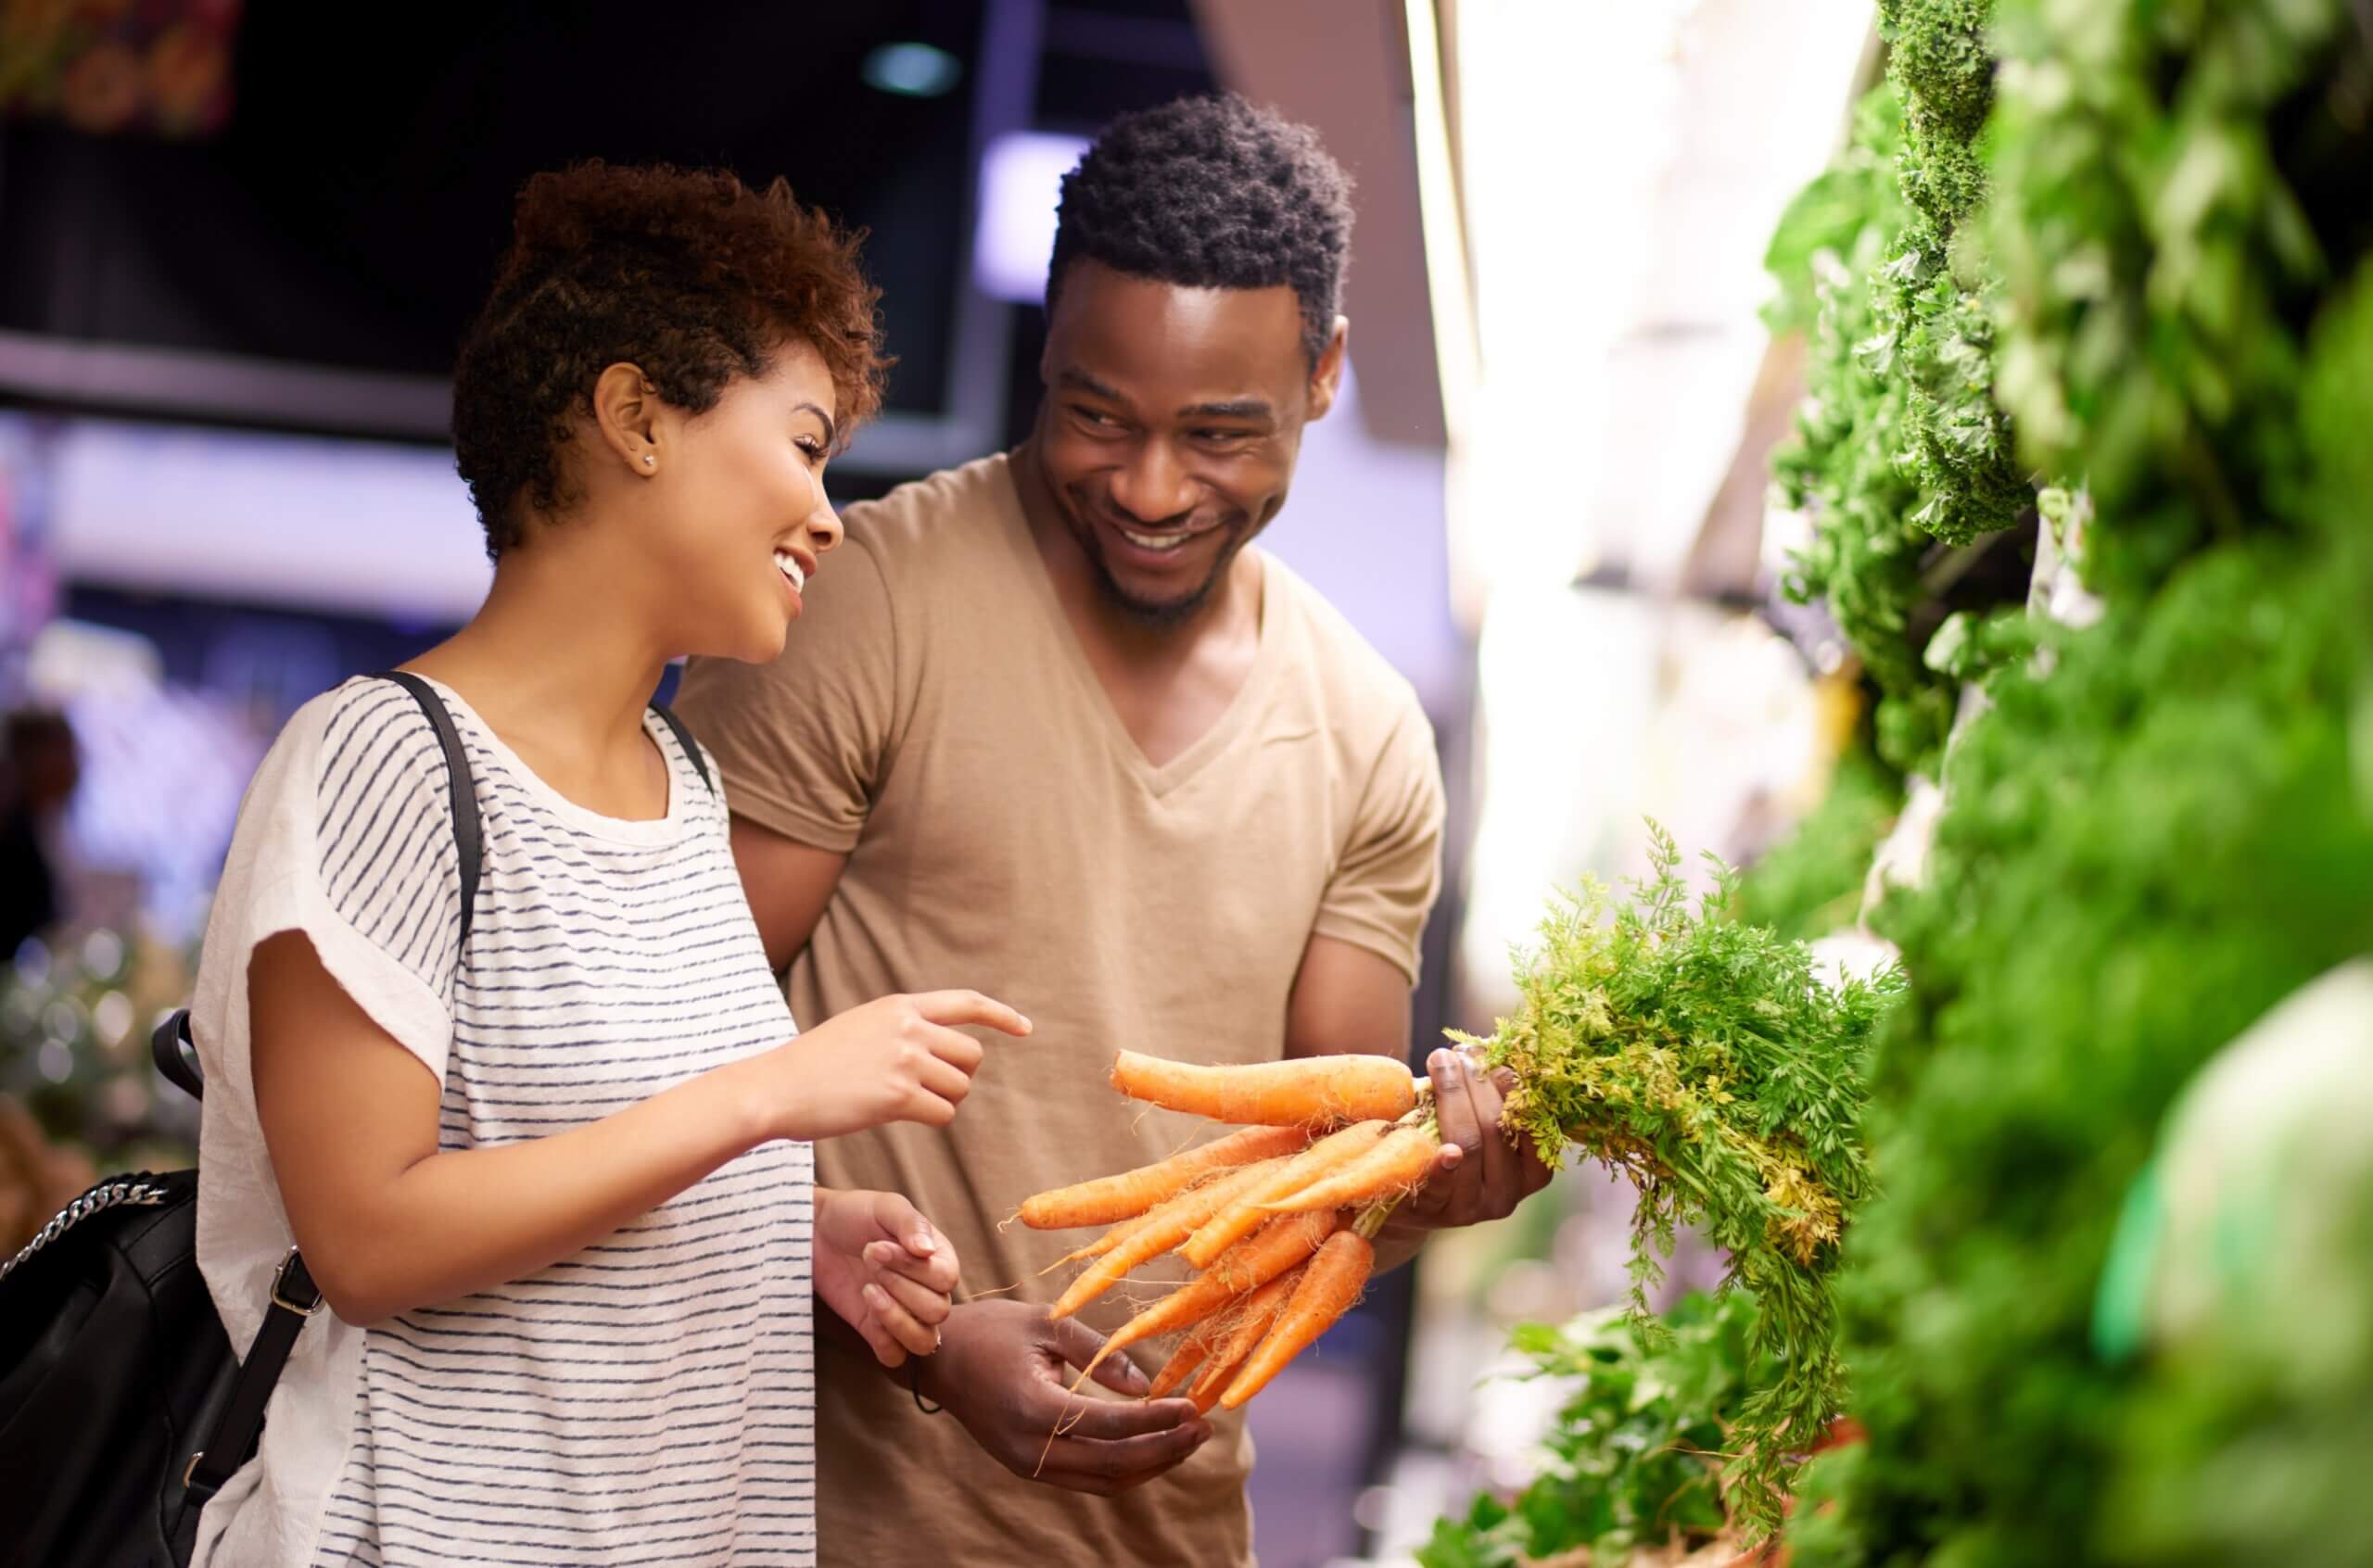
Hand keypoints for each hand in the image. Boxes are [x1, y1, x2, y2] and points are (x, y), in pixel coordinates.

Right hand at [764, 991, 1030, 1140]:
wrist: (777, 1087)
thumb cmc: (815, 1064)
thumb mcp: (861, 1026)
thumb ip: (901, 1028)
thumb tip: (941, 1047)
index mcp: (899, 1006)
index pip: (967, 1003)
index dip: (1001, 1015)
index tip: (1025, 1028)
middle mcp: (908, 1028)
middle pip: (972, 1055)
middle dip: (960, 1077)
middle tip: (929, 1089)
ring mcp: (904, 1061)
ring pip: (960, 1087)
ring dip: (942, 1101)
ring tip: (903, 1102)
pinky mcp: (898, 1096)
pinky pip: (943, 1113)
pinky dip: (931, 1119)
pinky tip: (900, 1116)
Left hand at [814, 1188, 958, 1367]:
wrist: (816, 1231)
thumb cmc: (856, 1214)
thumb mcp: (886, 1208)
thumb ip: (911, 1224)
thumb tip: (926, 1251)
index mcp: (938, 1258)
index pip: (946, 1279)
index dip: (913, 1268)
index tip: (876, 1246)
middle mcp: (928, 1290)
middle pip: (938, 1310)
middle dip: (900, 1287)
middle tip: (868, 1261)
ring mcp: (904, 1313)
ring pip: (924, 1341)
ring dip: (896, 1319)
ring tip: (868, 1291)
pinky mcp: (876, 1331)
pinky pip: (895, 1357)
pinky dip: (883, 1341)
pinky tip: (866, 1310)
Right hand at [915, 1299, 1213, 1495]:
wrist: (939, 1360)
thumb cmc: (993, 1329)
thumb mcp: (1047, 1323)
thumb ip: (1098, 1353)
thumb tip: (1146, 1386)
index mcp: (1032, 1405)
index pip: (1108, 1424)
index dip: (1156, 1420)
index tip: (1193, 1406)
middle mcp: (1029, 1446)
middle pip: (1112, 1463)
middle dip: (1165, 1448)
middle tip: (1204, 1427)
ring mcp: (1027, 1463)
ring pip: (1104, 1480)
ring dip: (1152, 1464)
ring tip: (1190, 1440)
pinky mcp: (1029, 1468)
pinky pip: (1087, 1480)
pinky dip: (1126, 1469)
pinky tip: (1155, 1448)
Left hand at [1399, 1044, 1553, 1229]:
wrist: (1406, 1196)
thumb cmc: (1448, 1145)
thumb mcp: (1477, 1124)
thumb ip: (1490, 1097)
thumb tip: (1486, 1048)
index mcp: (1531, 1171)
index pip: (1532, 1120)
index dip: (1510, 1081)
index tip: (1487, 1052)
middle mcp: (1508, 1192)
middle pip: (1496, 1125)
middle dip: (1476, 1082)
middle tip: (1455, 1055)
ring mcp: (1473, 1206)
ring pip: (1469, 1145)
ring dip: (1452, 1096)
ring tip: (1440, 1065)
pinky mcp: (1436, 1212)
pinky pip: (1442, 1186)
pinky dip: (1443, 1165)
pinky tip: (1445, 1151)